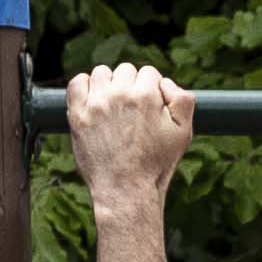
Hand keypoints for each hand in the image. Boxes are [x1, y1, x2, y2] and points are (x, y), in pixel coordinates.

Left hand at [67, 64, 194, 221]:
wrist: (126, 190)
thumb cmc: (156, 164)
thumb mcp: (184, 133)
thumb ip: (183, 100)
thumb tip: (165, 82)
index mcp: (146, 96)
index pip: (149, 72)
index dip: (152, 89)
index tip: (151, 107)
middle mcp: (119, 94)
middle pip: (126, 70)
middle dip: (131, 86)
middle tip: (133, 112)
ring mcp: (95, 103)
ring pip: (102, 73)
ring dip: (109, 85)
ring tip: (114, 108)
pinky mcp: (77, 113)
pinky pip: (78, 82)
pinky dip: (85, 87)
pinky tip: (95, 103)